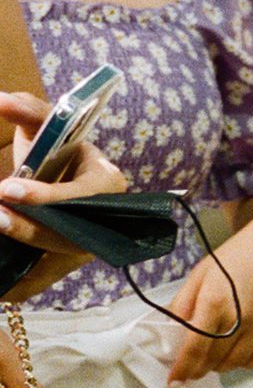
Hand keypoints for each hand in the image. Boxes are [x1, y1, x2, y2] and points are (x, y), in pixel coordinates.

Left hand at [0, 92, 129, 299]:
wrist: (60, 178)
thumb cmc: (53, 149)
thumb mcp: (44, 126)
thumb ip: (26, 109)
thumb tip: (0, 100)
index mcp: (107, 181)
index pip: (83, 195)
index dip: (49, 196)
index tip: (9, 189)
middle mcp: (106, 219)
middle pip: (71, 233)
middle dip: (31, 228)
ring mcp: (88, 245)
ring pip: (58, 259)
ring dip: (23, 253)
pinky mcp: (67, 264)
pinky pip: (45, 280)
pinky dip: (20, 285)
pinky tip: (2, 287)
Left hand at [164, 221, 252, 384]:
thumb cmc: (237, 255)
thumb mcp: (201, 273)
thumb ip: (183, 303)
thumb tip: (171, 331)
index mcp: (214, 301)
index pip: (194, 347)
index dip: (182, 368)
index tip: (173, 382)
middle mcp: (240, 316)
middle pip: (214, 359)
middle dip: (198, 369)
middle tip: (190, 369)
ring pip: (236, 362)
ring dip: (219, 367)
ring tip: (212, 360)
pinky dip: (245, 363)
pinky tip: (236, 355)